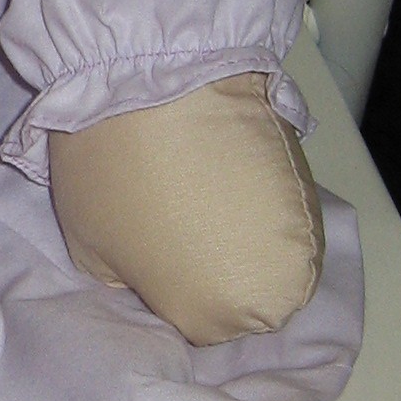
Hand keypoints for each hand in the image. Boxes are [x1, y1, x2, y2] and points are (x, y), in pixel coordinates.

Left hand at [47, 73, 323, 345]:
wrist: (155, 74)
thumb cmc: (111, 172)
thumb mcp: (90, 249)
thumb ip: (126, 279)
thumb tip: (145, 273)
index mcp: (214, 315)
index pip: (198, 326)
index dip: (168, 287)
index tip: (149, 251)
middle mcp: (275, 288)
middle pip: (242, 290)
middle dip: (210, 262)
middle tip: (171, 217)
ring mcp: (300, 228)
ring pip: (267, 247)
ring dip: (237, 226)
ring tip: (196, 186)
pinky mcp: (310, 171)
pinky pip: (279, 203)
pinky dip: (255, 191)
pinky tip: (220, 165)